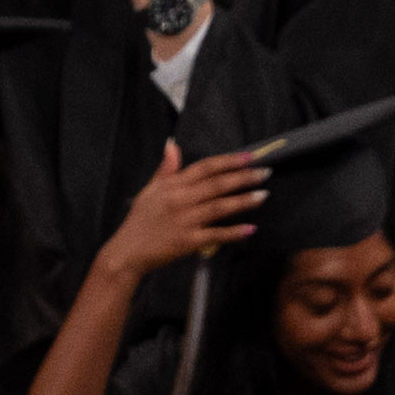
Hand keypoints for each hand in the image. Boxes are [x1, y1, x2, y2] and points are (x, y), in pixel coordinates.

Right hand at [99, 139, 269, 276]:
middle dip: (242, 177)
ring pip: (219, 207)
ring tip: (263, 195)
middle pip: (216, 185)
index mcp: (172, 185)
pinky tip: (251, 228)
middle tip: (265, 172)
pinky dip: (234, 232)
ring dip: (243, 201)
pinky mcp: (188, 241)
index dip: (227, 161)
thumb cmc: (141, 219)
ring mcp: (185, 221)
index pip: (204, 168)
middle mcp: (180, 199)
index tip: (248, 157)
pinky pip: (215, 235)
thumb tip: (172, 145)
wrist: (129, 250)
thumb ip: (165, 169)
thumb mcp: (150, 190)